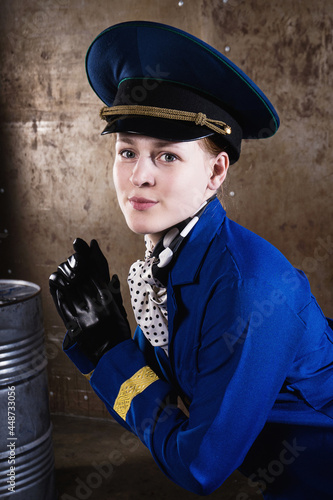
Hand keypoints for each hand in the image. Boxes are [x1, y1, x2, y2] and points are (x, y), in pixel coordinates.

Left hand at [49, 239, 130, 364]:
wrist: (112, 355)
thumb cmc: (118, 332)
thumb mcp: (120, 310)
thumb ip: (114, 293)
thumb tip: (113, 276)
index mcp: (108, 301)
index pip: (94, 275)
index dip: (87, 262)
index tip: (82, 252)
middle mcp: (95, 305)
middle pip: (81, 280)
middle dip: (74, 267)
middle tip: (69, 259)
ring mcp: (83, 315)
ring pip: (69, 290)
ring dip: (64, 278)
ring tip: (60, 271)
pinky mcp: (74, 324)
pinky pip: (63, 305)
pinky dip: (58, 293)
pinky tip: (56, 285)